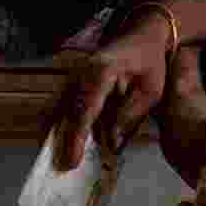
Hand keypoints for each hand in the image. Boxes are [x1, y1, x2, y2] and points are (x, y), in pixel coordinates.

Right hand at [51, 8, 174, 170]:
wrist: (142, 35)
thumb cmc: (150, 62)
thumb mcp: (151, 90)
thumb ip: (130, 115)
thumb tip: (111, 143)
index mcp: (101, 71)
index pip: (84, 109)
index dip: (76, 138)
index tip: (71, 161)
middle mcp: (81, 73)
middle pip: (61, 110)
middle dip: (57, 141)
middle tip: (57, 169)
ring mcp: (74, 76)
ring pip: (55, 107)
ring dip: (54, 134)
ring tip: (55, 161)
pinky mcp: (73, 81)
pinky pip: (61, 105)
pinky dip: (59, 125)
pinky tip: (61, 144)